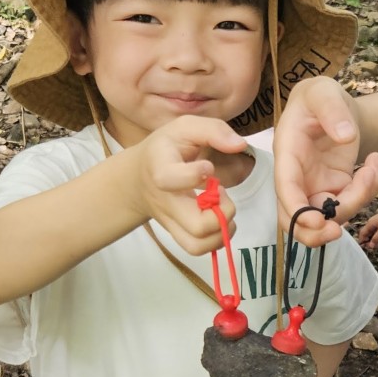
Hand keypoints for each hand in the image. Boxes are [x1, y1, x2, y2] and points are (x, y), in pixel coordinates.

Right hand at [131, 116, 255, 254]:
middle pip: (195, 225)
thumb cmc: (166, 148)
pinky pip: (198, 249)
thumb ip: (213, 131)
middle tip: (221, 193)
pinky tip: (219, 218)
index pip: (170, 179)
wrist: (138, 177)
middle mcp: (165, 201)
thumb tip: (239, 144)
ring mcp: (171, 221)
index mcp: (160, 169)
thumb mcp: (185, 128)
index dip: (195, 174)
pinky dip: (217, 239)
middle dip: (221, 212)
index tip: (207, 167)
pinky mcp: (178, 233)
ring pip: (197, 245)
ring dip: (221, 231)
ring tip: (222, 209)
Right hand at [275, 77, 377, 243]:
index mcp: (288, 154)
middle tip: (338, 231)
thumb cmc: (319, 97)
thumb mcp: (323, 92)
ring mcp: (316, 186)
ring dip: (359, 199)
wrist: (332, 106)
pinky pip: (352, 203)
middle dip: (315, 232)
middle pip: (298, 218)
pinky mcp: (335, 189)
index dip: (296, 210)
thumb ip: (332, 110)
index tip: (317, 222)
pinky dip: (370, 191)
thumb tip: (345, 137)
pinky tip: (374, 164)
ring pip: (332, 215)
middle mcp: (298, 177)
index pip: (286, 189)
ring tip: (373, 165)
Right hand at [358, 199, 377, 248]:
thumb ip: (376, 238)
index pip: (362, 233)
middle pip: (367, 233)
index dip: (362, 241)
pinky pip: (377, 231)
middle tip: (372, 247)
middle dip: (368, 241)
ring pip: (372, 233)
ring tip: (377, 245)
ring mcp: (377, 223)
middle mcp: (372, 223)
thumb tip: (370, 246)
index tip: (365, 247)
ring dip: (373, 239)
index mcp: (370, 224)